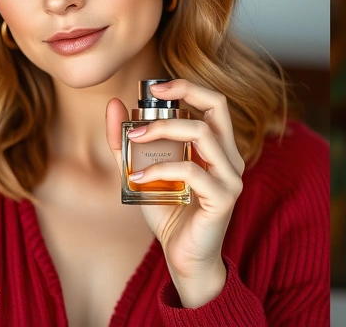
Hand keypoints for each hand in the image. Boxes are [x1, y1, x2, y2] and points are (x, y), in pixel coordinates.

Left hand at [105, 78, 244, 307]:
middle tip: (148, 97)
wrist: (184, 259)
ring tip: (135, 136)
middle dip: (184, 93)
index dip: (188, 86)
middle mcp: (230, 157)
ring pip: (202, 134)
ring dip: (164, 129)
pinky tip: (138, 178)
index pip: (214, 102)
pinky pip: (192, 171)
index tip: (155, 86)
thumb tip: (114, 105)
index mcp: (218, 147)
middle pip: (218, 106)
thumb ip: (127, 143)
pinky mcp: (224, 198)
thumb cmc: (169, 214)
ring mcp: (231, 177)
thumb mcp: (142, 172)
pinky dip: (161, 169)